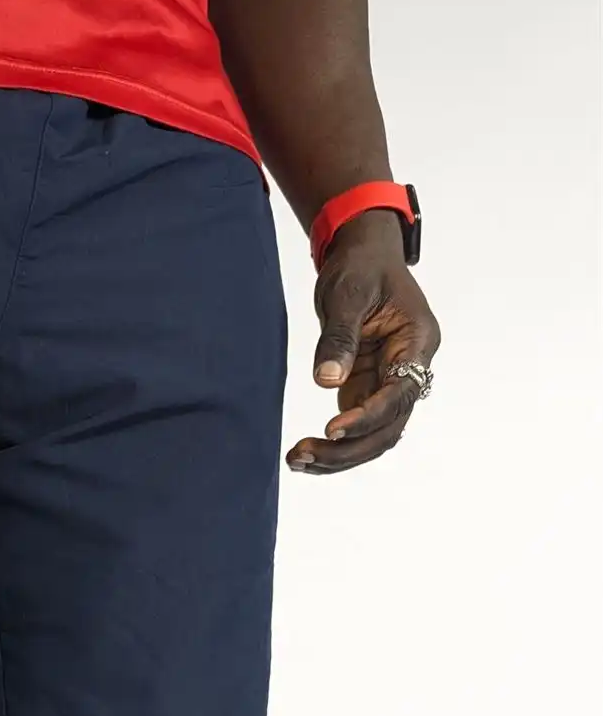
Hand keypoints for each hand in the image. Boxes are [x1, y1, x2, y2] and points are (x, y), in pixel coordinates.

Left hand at [288, 210, 439, 474]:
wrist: (361, 254)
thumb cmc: (361, 265)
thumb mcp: (348, 292)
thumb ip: (339, 338)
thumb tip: (326, 382)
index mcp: (418, 341)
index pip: (399, 393)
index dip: (366, 417)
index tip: (331, 429)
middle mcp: (411, 367)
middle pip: (389, 426)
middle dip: (348, 449)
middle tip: (303, 457)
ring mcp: (390, 381)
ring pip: (374, 434)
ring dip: (339, 455)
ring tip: (297, 461)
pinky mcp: (368, 387)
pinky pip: (356, 426)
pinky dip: (333, 444)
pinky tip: (303, 454)